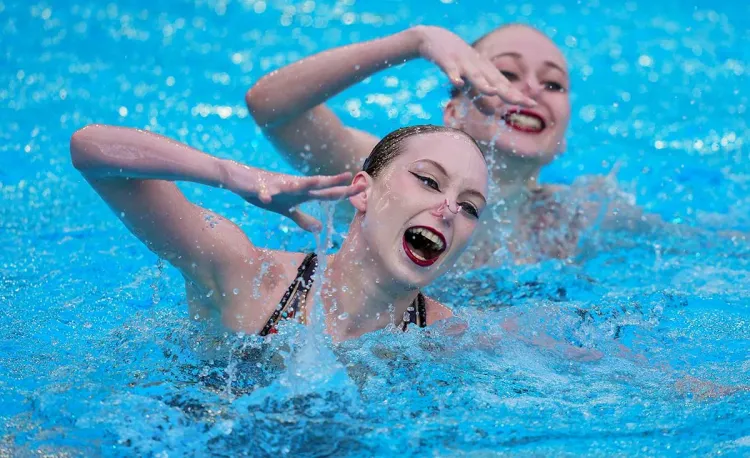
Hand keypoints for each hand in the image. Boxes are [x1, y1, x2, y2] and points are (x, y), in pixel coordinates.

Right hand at [223, 161, 365, 231]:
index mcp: (301, 192)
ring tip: (318, 180)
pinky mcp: (260, 187)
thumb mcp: (286, 209)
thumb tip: (319, 228)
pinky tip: (266, 197)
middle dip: (334, 182)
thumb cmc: (265, 192)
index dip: (344, 191)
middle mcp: (293, 186)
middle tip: (351, 178)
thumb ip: (302, 218)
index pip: (327, 192)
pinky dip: (265, 193)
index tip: (364, 188)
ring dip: (304, 183)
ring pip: (292, 183)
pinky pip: (263, 191)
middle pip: (317, 184)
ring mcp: (277, 185)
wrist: (239, 178)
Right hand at [410, 26, 535, 111]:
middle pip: (495, 81)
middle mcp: (479, 67)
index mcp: (486, 72)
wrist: (435, 38)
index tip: (533, 104)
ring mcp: (463, 63)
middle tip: (523, 102)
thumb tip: (493, 113)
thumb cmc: (457, 63)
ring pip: (475, 75)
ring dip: (483, 84)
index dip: (517, 95)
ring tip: (494, 93)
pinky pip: (451, 69)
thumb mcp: (469, 83)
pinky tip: (457, 83)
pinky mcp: (447, 60)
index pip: (505, 86)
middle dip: (509, 92)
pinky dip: (454, 75)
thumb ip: (480, 99)